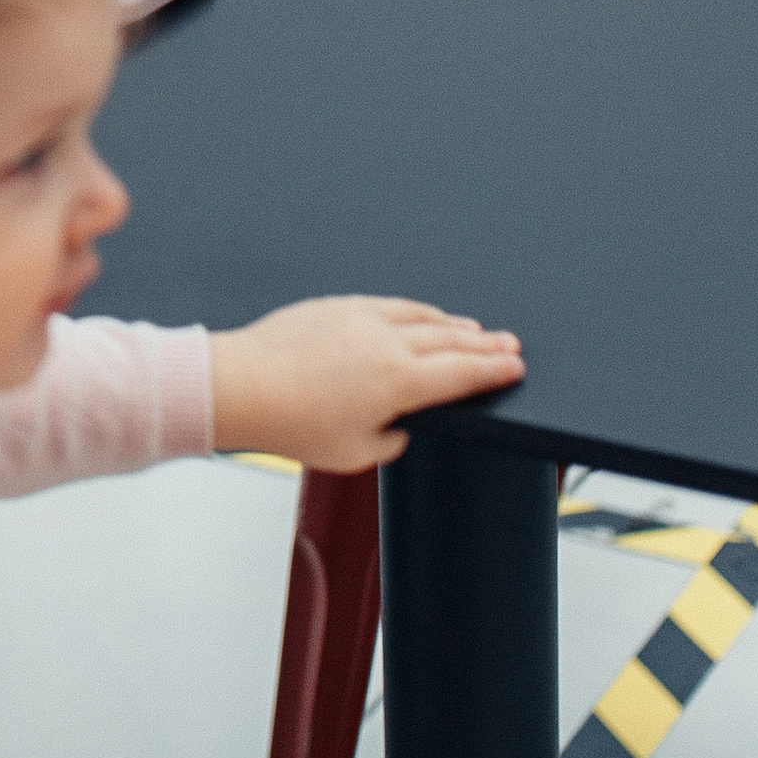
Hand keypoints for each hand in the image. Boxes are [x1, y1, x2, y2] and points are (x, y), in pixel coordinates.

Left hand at [211, 296, 523, 474]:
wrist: (242, 386)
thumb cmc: (292, 424)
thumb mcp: (355, 452)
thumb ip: (390, 438)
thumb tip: (399, 426)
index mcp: (400, 382)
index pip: (463, 373)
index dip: (495, 370)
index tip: (515, 367)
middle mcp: (387, 343)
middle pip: (451, 339)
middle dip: (485, 343)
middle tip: (510, 344)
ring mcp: (361, 318)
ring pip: (422, 316)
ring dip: (453, 323)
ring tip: (474, 329)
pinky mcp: (336, 306)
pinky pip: (389, 304)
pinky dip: (415, 311)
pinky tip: (421, 315)